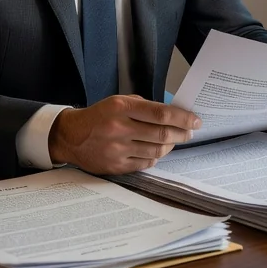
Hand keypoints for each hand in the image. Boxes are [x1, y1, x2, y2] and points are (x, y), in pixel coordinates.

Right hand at [48, 95, 200, 174]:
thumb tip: (172, 113)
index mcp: (121, 108)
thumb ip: (144, 106)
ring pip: (156, 151)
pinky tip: (158, 151)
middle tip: (190, 132)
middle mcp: (120, 129)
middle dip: (182, 133)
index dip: (182, 118)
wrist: (71, 137)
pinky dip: (156, 157)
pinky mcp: (116, 166)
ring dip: (170, 146)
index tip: (195, 121)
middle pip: (162, 134)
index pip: (161, 113)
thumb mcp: (118, 101)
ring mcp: (117, 150)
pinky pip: (145, 163)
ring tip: (175, 141)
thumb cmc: (99, 116)